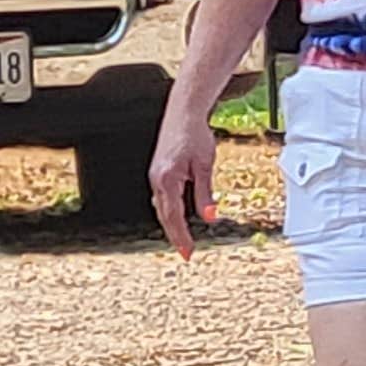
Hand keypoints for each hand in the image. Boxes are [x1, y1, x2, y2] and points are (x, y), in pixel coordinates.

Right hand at [149, 109, 221, 256]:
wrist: (183, 113)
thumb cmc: (194, 134)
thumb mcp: (205, 165)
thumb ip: (205, 193)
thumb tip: (209, 217)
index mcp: (167, 179)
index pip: (174, 216)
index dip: (181, 236)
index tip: (188, 252)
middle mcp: (157, 180)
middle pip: (164, 216)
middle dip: (175, 235)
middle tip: (186, 252)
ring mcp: (155, 176)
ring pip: (162, 208)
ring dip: (172, 224)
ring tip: (183, 240)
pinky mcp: (158, 173)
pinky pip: (162, 198)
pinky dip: (169, 211)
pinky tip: (178, 217)